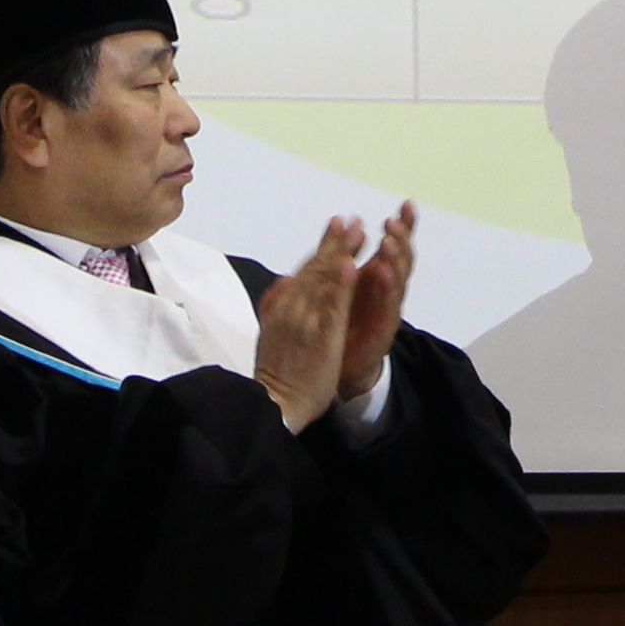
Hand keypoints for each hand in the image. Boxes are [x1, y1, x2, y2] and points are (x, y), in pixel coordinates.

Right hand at [257, 223, 364, 431]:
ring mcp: (306, 321)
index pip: (305, 270)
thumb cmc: (273, 372)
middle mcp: (292, 309)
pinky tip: (353, 265)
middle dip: (335, 242)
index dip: (323, 247)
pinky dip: (343, 284)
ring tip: (357, 232)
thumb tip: (283, 280)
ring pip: (325, 281)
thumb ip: (276, 305)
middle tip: (351, 220)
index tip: (338, 226)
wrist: (271, 405)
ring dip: (342, 253)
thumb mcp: (267, 332)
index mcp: (281, 307)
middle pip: (316, 269)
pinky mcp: (321, 338)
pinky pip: (334, 307)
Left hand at [335, 203, 419, 406]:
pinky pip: (386, 308)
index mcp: (377, 278)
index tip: (408, 204)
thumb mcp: (340, 287)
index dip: (404, 226)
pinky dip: (385, 290)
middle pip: (402, 260)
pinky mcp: (382, 333)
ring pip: (397, 282)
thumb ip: (342, 259)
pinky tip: (381, 273)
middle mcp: (388, 292)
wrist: (338, 370)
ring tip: (389, 241)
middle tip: (394, 221)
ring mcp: (387, 312)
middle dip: (401, 238)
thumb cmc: (342, 324)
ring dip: (394, 260)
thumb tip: (347, 225)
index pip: (396, 246)